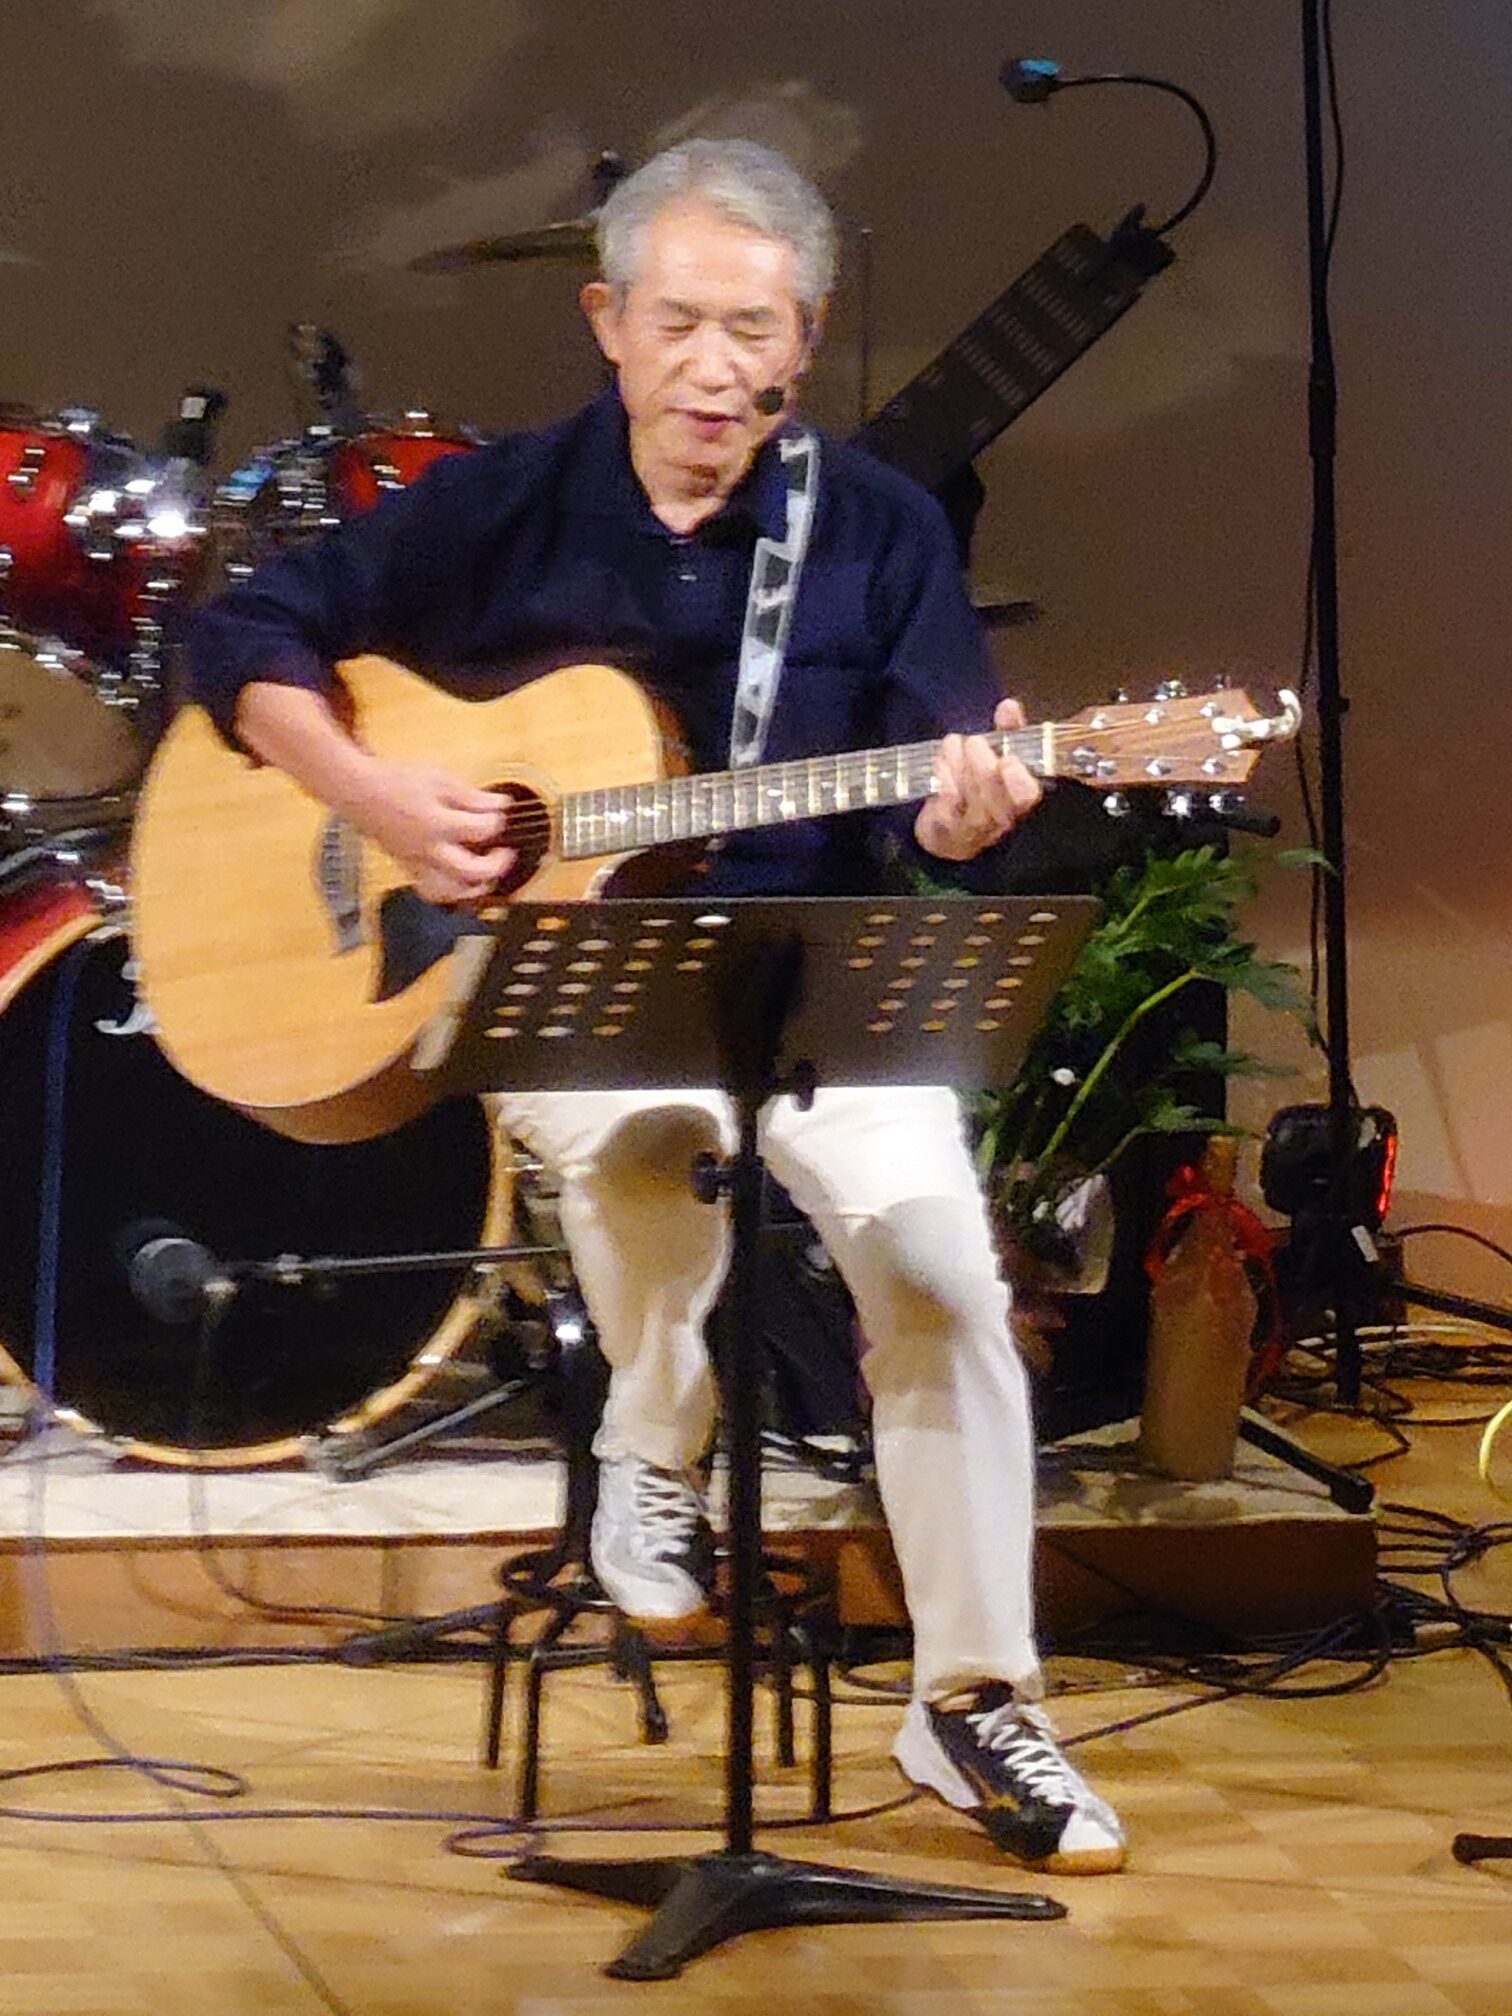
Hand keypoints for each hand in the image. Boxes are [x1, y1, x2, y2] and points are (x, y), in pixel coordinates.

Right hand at [342, 760, 514, 903]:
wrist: (359, 791)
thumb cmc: (396, 782)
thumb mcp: (440, 780)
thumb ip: (472, 797)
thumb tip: (500, 805)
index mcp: (437, 823)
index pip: (480, 830)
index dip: (497, 821)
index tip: (500, 813)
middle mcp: (428, 849)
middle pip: (469, 872)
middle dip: (495, 867)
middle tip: (504, 853)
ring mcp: (416, 862)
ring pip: (448, 892)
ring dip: (472, 889)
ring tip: (485, 877)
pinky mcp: (407, 867)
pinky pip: (430, 890)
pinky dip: (449, 891)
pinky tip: (460, 881)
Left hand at [913, 696, 1042, 861]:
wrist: (951, 833)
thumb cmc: (980, 789)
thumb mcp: (998, 757)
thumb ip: (1008, 732)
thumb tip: (1009, 706)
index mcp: (1018, 797)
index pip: (1027, 795)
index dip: (1019, 779)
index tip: (1008, 759)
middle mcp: (998, 817)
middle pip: (993, 794)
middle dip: (980, 761)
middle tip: (974, 742)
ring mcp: (970, 825)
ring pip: (967, 795)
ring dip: (957, 763)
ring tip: (954, 746)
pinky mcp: (945, 827)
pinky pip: (943, 801)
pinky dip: (942, 775)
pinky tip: (940, 763)